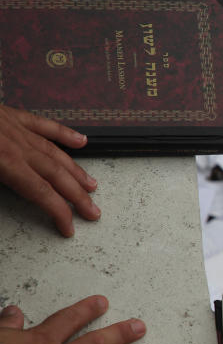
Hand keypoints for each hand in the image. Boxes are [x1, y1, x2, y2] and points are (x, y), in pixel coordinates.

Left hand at [0, 104, 99, 236]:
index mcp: (3, 161)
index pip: (41, 192)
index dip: (58, 212)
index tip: (69, 228)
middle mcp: (16, 145)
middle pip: (56, 175)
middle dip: (77, 196)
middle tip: (93, 212)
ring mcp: (16, 128)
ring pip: (55, 153)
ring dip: (76, 171)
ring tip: (92, 186)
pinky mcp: (11, 115)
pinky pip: (44, 125)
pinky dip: (64, 134)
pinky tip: (81, 142)